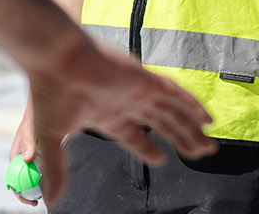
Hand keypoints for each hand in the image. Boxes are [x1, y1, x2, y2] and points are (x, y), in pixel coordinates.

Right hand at [9, 34, 214, 205]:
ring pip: (172, 111)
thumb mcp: (52, 137)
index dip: (150, 150)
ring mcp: (136, 89)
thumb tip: (52, 200)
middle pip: (161, 123)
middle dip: (180, 139)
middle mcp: (124, 101)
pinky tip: (207, 119)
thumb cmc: (50, 92)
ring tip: (209, 146)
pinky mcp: (144, 79)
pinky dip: (192, 105)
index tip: (163, 159)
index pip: (134, 136)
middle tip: (199, 154)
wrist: (54, 58)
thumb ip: (56, 170)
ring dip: (191, 128)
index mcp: (105, 114)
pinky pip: (175, 94)